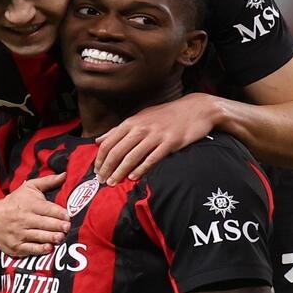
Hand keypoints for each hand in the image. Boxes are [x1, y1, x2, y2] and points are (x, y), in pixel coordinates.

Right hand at [0, 174, 70, 256]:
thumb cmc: (14, 202)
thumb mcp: (28, 188)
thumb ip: (48, 182)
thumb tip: (65, 175)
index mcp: (30, 204)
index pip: (47, 208)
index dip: (59, 213)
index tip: (68, 216)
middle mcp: (24, 219)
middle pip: (44, 223)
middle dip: (57, 226)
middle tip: (67, 228)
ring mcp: (19, 233)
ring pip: (39, 236)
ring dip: (51, 237)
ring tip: (61, 238)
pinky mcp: (16, 246)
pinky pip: (30, 249)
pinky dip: (40, 250)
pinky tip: (49, 248)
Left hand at [96, 94, 219, 182]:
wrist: (195, 109)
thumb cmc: (166, 115)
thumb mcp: (141, 118)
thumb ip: (119, 130)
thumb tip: (99, 140)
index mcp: (132, 122)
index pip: (109, 142)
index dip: (100, 158)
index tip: (96, 171)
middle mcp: (141, 128)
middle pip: (117, 151)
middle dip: (107, 168)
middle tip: (101, 180)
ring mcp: (155, 135)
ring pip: (132, 156)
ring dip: (120, 172)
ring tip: (113, 182)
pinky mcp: (169, 143)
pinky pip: (151, 159)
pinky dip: (140, 169)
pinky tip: (133, 177)